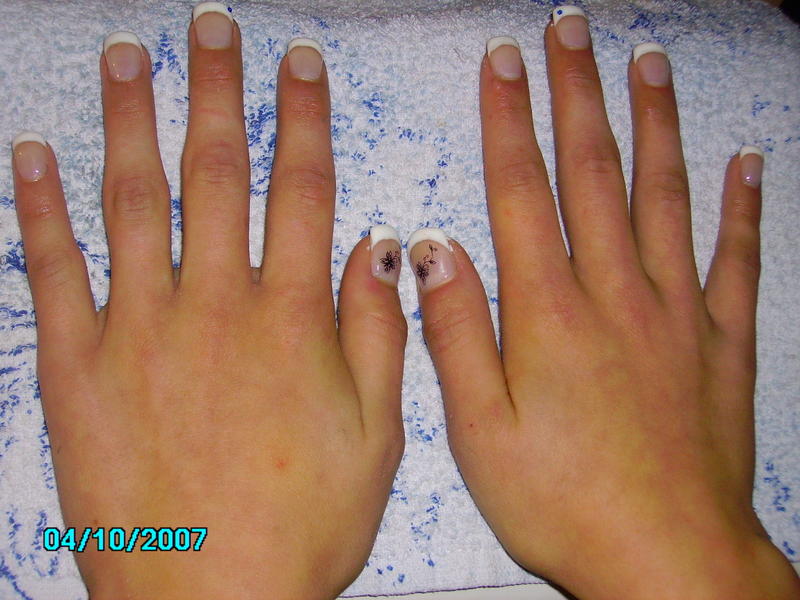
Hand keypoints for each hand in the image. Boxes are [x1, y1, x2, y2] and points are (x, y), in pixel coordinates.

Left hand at [11, 4, 405, 598]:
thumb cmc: (300, 528)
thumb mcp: (378, 439)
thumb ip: (378, 334)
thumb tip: (380, 249)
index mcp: (290, 321)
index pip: (302, 191)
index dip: (302, 120)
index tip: (298, 66)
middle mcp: (214, 307)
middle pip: (217, 174)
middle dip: (219, 92)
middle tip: (214, 27)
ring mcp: (139, 332)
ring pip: (136, 200)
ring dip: (133, 119)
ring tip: (132, 55)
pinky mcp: (78, 369)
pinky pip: (54, 270)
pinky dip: (40, 207)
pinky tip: (35, 153)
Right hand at [406, 8, 798, 599]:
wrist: (669, 559)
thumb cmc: (564, 501)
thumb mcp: (479, 433)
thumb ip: (457, 334)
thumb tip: (431, 250)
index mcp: (550, 313)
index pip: (523, 191)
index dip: (511, 119)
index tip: (505, 61)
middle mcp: (616, 294)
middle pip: (594, 173)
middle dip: (578, 94)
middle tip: (572, 29)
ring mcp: (676, 312)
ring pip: (665, 196)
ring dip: (654, 124)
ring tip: (647, 63)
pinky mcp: (720, 342)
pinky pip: (736, 259)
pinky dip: (742, 206)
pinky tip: (746, 160)